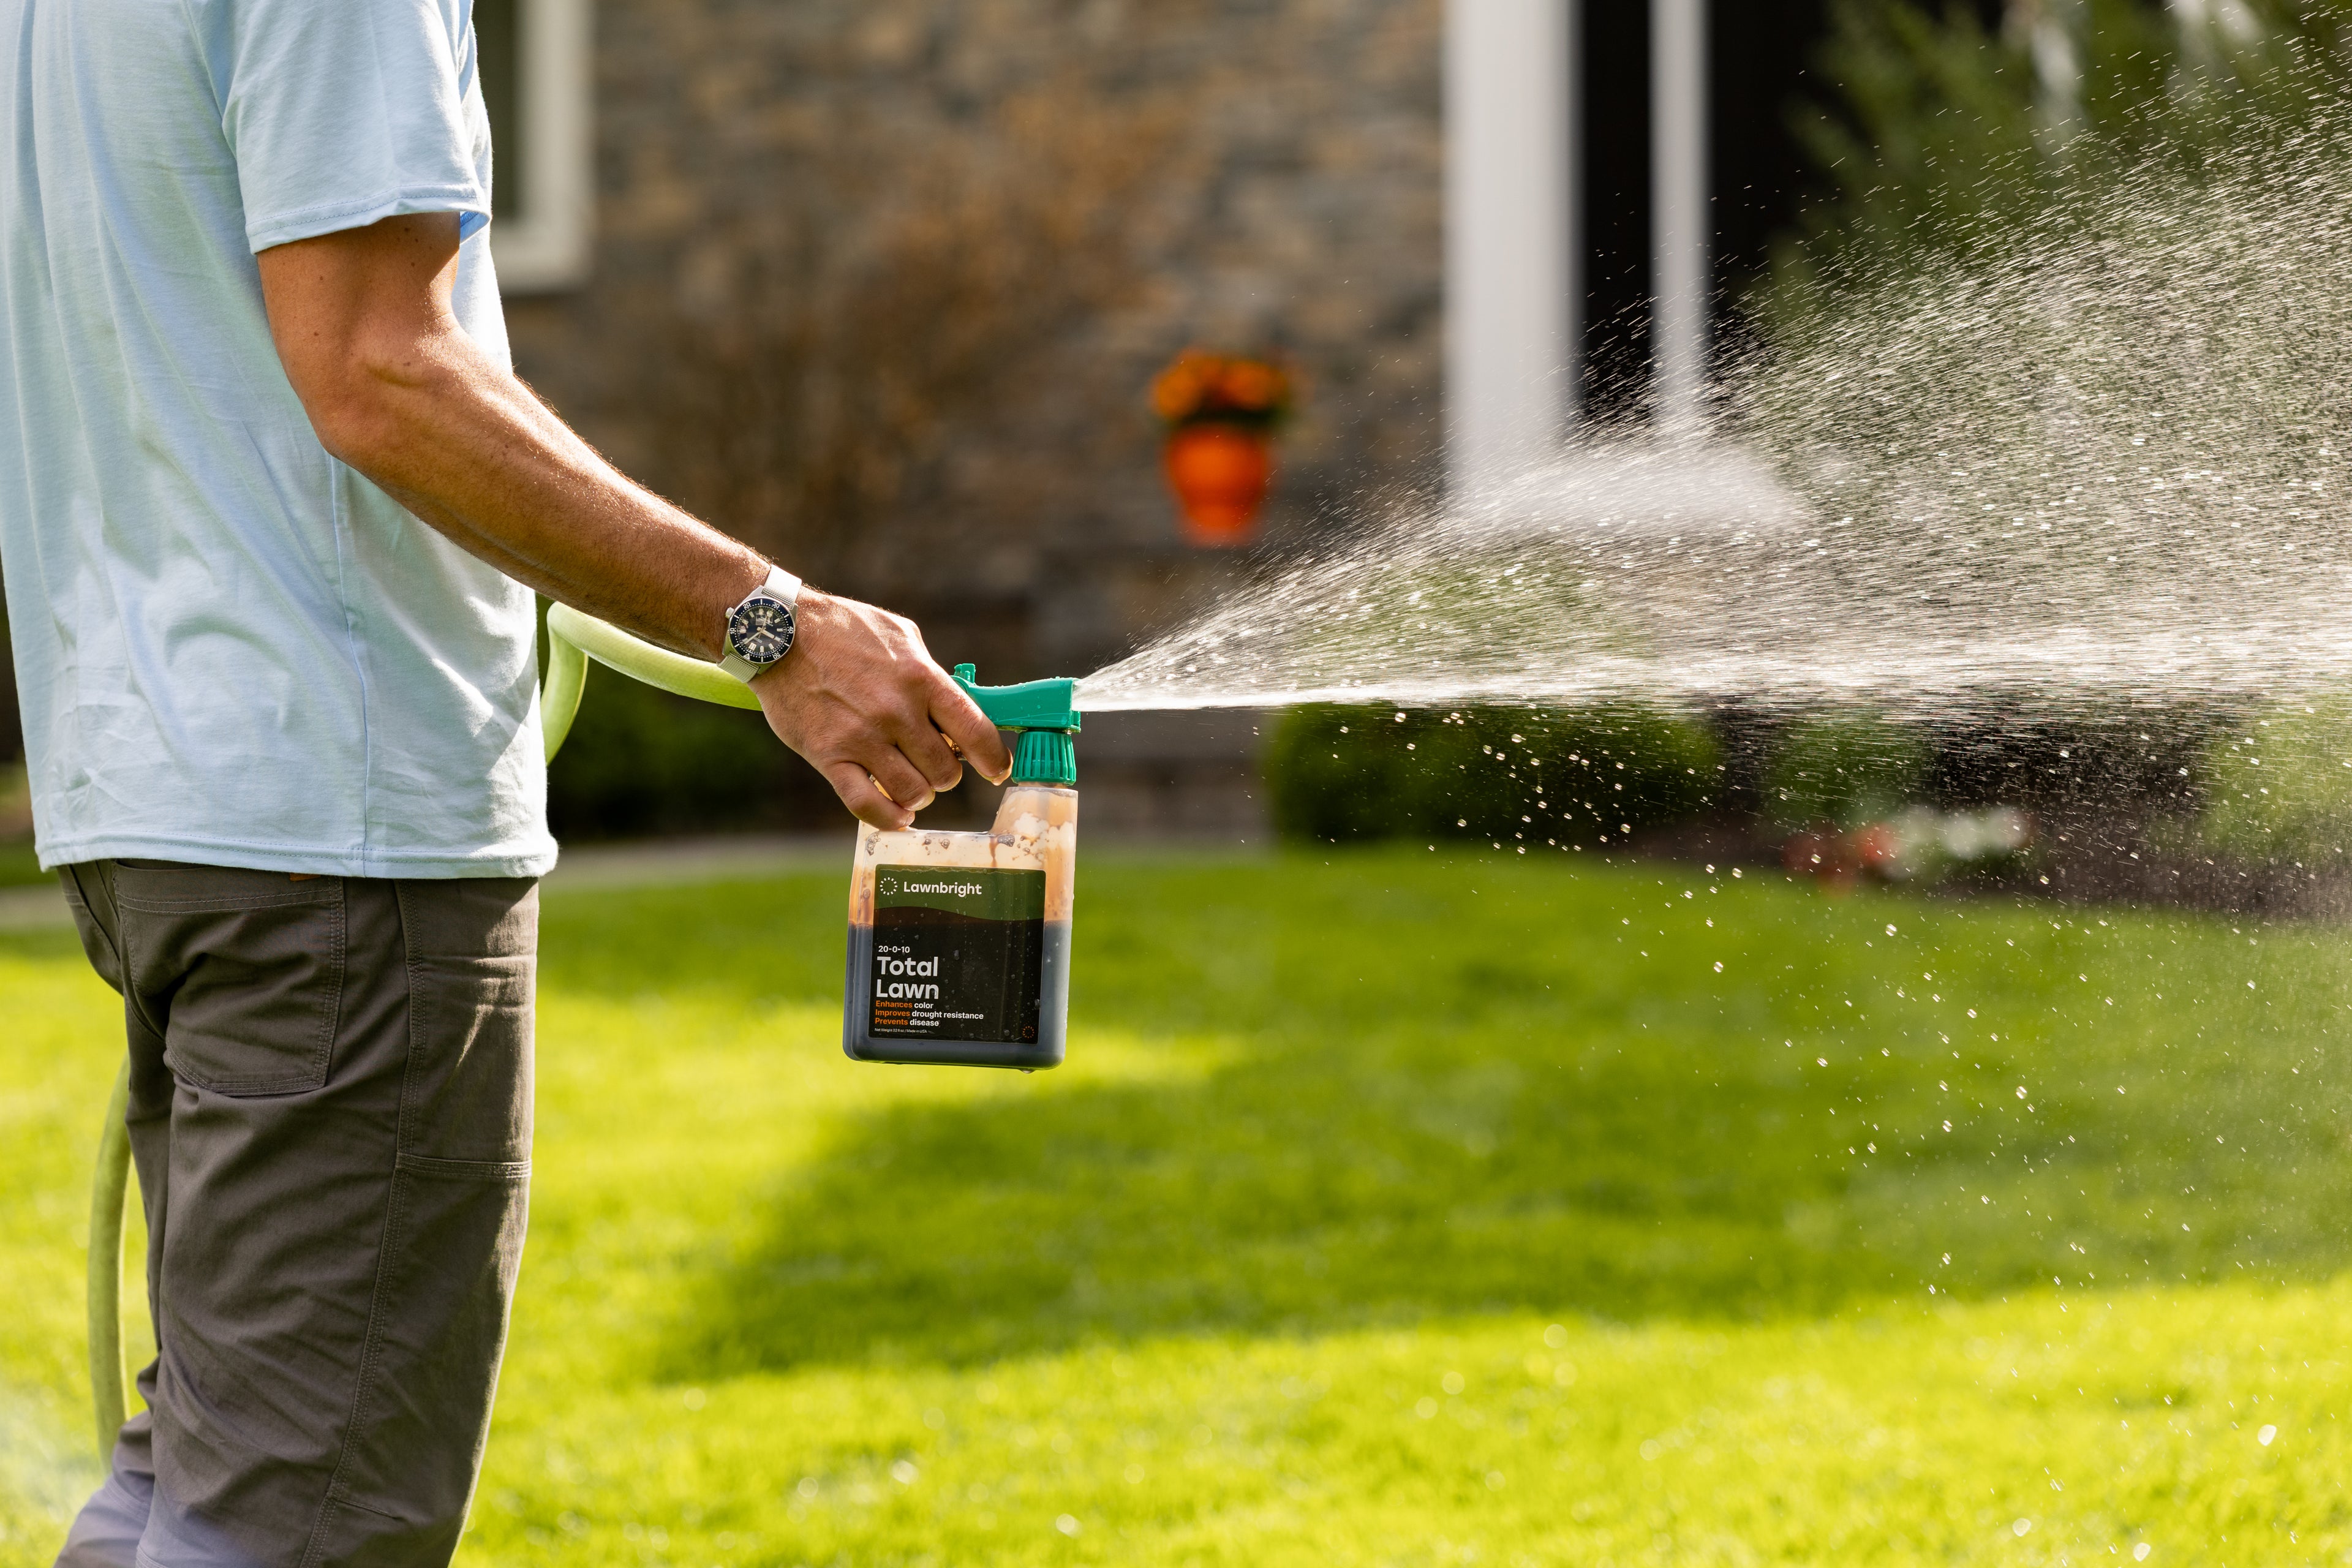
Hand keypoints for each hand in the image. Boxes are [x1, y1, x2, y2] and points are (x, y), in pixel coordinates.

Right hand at [752, 588, 1012, 829]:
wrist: (780, 632)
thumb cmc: (845, 630)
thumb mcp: (901, 637)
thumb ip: (932, 675)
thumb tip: (957, 712)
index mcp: (922, 678)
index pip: (976, 732)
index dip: (993, 759)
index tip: (996, 769)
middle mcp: (896, 712)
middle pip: (946, 770)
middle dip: (946, 773)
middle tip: (933, 764)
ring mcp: (862, 737)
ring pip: (913, 791)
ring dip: (918, 793)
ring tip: (910, 782)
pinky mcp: (828, 756)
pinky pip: (867, 805)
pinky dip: (888, 818)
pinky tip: (897, 815)